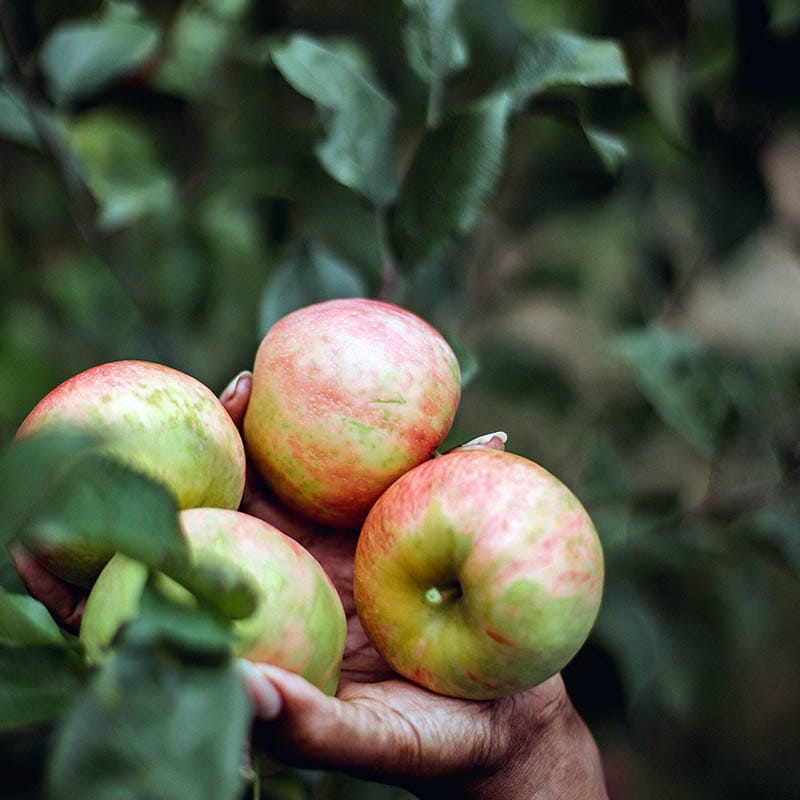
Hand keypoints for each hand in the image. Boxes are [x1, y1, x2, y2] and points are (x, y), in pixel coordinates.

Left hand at [222, 371, 607, 798]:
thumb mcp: (370, 741)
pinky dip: (459, 455)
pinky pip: (436, 482)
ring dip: (347, 417)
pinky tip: (486, 435)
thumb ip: (310, 725)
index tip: (181, 449)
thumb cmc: (430, 746)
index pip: (229, 534)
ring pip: (352, 467)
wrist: (501, 731)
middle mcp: (322, 560)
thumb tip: (241, 693)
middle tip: (247, 376)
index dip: (199, 491)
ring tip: (345, 366)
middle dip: (256, 428)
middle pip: (279, 481)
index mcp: (290, 601)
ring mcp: (377, 538)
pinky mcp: (432, 531)